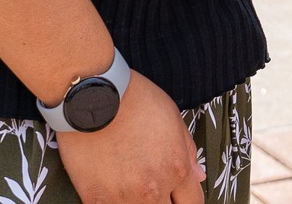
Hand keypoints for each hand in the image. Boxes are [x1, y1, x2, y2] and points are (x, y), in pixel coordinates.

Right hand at [58, 71, 204, 203]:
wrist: (93, 97)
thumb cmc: (133, 101)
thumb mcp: (173, 118)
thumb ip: (187, 151)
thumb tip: (198, 175)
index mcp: (176, 169)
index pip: (193, 203)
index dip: (187, 200)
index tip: (179, 196)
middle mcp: (153, 189)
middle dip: (166, 203)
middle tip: (154, 189)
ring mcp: (123, 198)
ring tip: (133, 187)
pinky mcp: (96, 200)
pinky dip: (116, 202)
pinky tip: (114, 190)